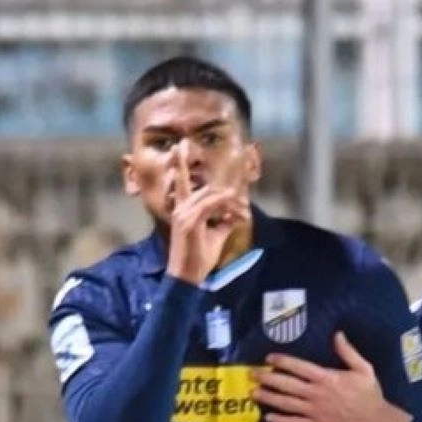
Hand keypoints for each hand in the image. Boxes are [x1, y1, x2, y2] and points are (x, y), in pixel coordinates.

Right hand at [166, 143, 249, 284]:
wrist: (186, 277)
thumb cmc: (198, 258)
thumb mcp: (215, 236)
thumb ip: (224, 222)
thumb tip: (236, 215)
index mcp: (182, 208)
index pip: (179, 178)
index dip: (178, 161)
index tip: (180, 145)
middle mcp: (181, 207)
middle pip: (207, 189)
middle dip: (229, 197)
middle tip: (243, 210)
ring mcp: (184, 213)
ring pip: (212, 195)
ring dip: (231, 203)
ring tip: (242, 215)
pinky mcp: (190, 221)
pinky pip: (211, 205)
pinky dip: (226, 207)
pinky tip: (237, 215)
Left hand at [252, 332, 412, 421]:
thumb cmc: (369, 394)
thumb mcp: (364, 369)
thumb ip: (348, 352)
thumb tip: (337, 333)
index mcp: (327, 378)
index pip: (300, 368)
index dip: (283, 362)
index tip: (269, 358)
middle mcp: (316, 394)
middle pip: (287, 385)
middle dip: (268, 379)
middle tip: (252, 374)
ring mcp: (314, 411)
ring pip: (286, 404)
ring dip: (269, 398)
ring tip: (254, 393)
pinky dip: (280, 421)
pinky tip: (268, 417)